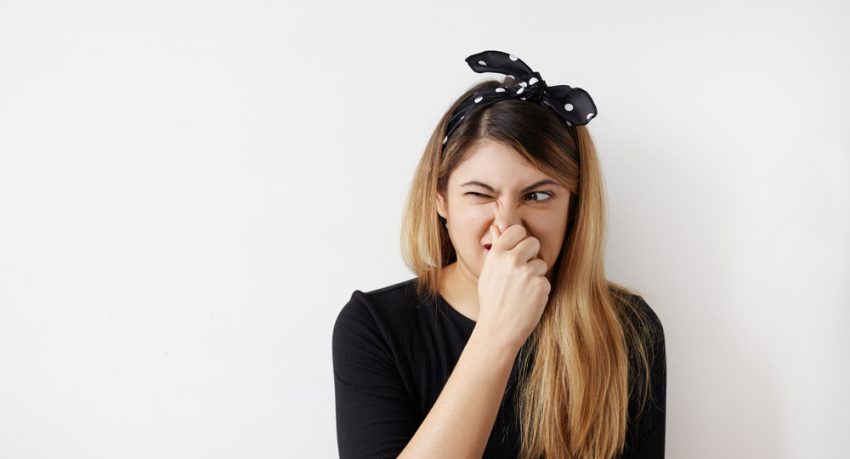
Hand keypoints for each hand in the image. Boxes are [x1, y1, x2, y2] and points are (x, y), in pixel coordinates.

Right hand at [476, 224, 550, 351]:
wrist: (498, 330)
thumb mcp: (489, 272)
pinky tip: (528, 301)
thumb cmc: (492, 300)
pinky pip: (545, 281)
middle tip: (521, 273)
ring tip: (522, 291)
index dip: (520, 240)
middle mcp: (512, 260)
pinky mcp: (541, 285)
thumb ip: (497, 248)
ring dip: (535, 275)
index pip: (517, 231)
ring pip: (541, 264)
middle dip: (531, 255)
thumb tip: (497, 227)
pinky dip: (539, 291)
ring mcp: (527, 273)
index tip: (518, 250)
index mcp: (496, 254)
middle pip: (533, 243)